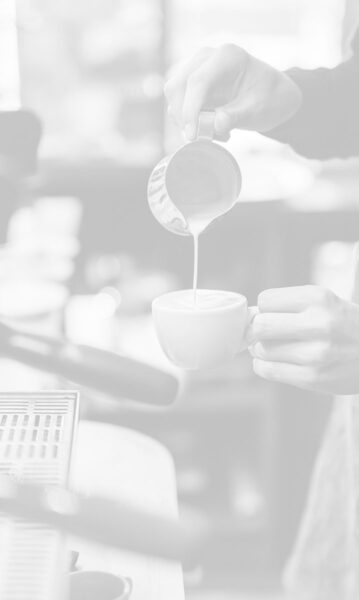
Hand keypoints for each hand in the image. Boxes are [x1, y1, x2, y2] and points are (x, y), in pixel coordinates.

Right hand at [164, 44, 301, 140]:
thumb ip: (237, 116)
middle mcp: (206, 58)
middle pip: (177, 87)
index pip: (197, 81)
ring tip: (218, 133)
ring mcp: (196, 69)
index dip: (190, 110)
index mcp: (227, 57)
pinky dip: (190, 121)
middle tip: (205, 138)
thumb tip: (216, 125)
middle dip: (185, 117)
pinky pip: (179, 105)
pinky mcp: (192, 84)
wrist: (274, 96)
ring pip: (174, 97)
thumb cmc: (270, 99)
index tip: (193, 136)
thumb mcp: (259, 110)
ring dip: (188, 121)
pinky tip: (213, 128)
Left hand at [247, 286, 358, 394]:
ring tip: (275, 348)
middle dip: (258, 329)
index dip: (265, 308)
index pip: (265, 300)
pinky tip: (276, 362)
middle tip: (267, 333)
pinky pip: (268, 370)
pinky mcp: (314, 378)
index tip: (274, 314)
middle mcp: (319, 324)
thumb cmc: (343, 325)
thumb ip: (289, 306)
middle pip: (260, 325)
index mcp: (320, 298)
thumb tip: (248, 319)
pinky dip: (264, 366)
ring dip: (261, 349)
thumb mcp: (324, 303)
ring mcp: (317, 354)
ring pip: (262, 349)